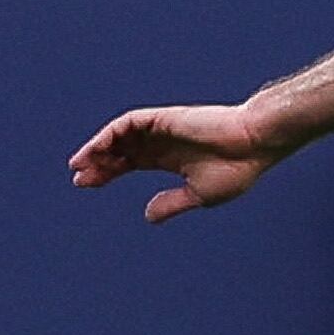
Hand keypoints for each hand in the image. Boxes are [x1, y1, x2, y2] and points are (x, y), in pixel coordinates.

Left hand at [69, 104, 280, 222]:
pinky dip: (108, 134)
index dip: (107, 172)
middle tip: (78, 178)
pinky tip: (96, 148)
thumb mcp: (199, 195)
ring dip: (97, 148)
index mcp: (170, 158)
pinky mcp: (162, 119)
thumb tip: (147, 216)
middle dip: (97, 163)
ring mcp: (161, 128)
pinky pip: (126, 124)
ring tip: (80, 164)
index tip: (86, 184)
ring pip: (118, 136)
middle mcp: (161, 142)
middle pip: (119, 150)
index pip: (129, 163)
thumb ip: (171, 203)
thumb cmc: (237, 168)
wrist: (256, 143)